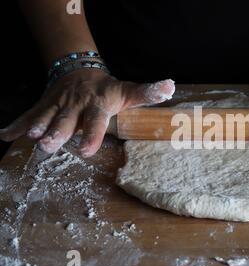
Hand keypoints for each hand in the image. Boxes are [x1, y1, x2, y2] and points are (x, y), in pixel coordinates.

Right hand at [0, 69, 174, 156]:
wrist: (79, 71)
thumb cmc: (107, 90)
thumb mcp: (128, 91)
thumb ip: (148, 93)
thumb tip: (170, 87)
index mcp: (97, 104)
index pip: (95, 121)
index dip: (91, 135)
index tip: (86, 150)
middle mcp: (75, 105)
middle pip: (66, 121)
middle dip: (57, 132)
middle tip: (49, 145)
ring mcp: (57, 105)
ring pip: (45, 116)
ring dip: (36, 127)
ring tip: (31, 138)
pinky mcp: (43, 105)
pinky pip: (29, 114)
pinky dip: (17, 125)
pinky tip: (4, 135)